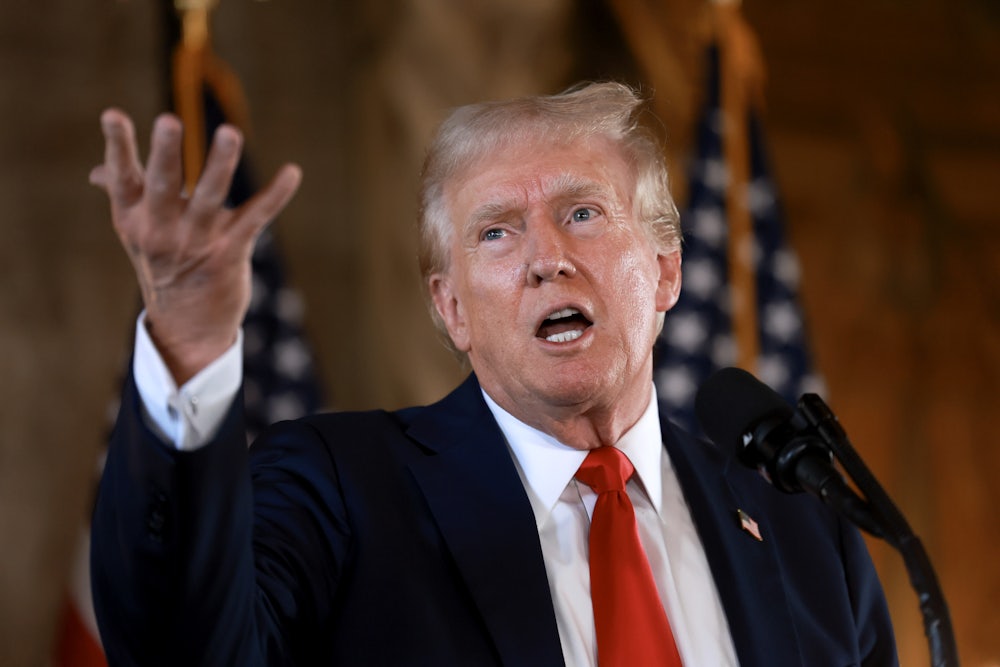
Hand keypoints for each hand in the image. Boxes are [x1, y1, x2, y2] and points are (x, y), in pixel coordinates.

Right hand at [90, 109, 301, 384]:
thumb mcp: (137, 233)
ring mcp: (197, 242)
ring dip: (220, 164)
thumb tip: (96, 172)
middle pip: (163, 185)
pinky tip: (292, 172)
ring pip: (210, 197)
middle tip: (169, 120)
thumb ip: (124, 196)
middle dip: (166, 154)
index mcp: (133, 217)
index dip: (118, 146)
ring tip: (230, 132)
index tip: (112, 115)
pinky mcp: (230, 253)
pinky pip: (255, 218)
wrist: (187, 326)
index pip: (122, 177)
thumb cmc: (164, 266)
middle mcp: (161, 229)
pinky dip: (275, 195)